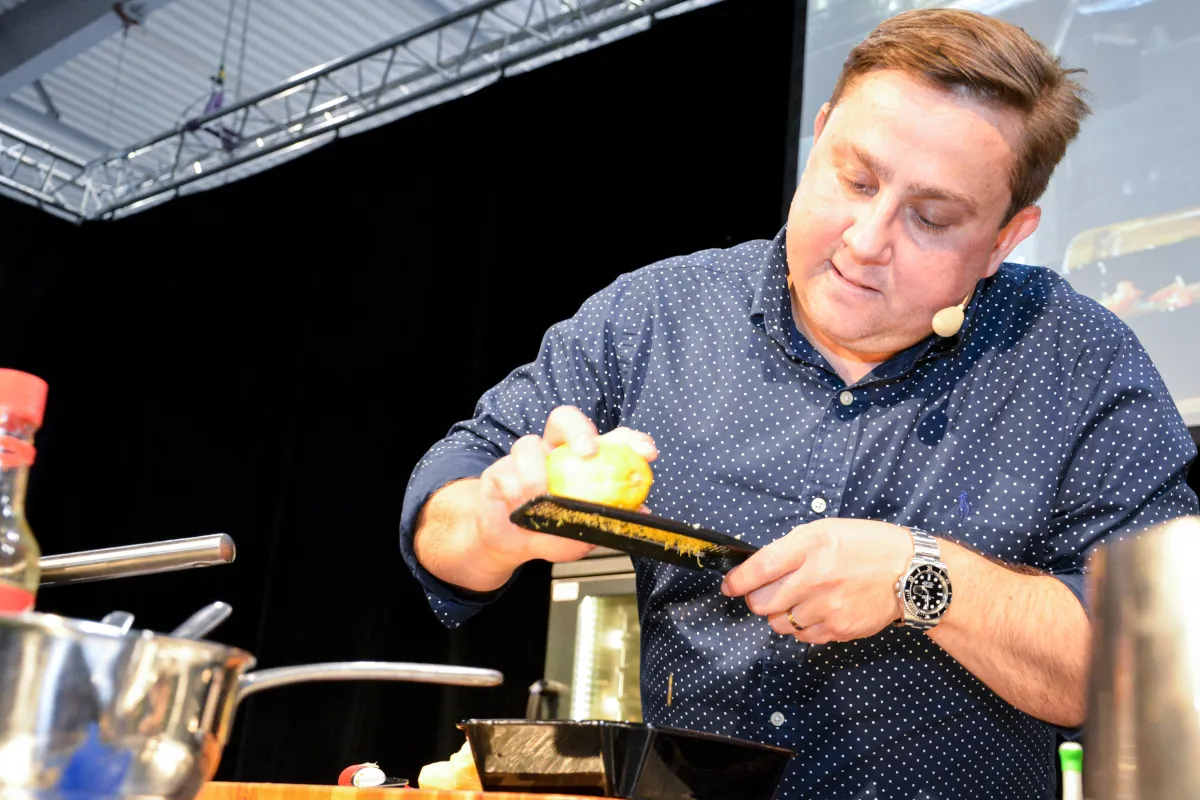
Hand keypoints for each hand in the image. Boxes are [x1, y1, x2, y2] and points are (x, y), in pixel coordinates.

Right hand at [474, 405, 657, 568]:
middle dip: (578, 429)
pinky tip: (518, 512)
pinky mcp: (498, 471)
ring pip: (528, 445)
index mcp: (579, 460)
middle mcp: (552, 452)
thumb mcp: (581, 533)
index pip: (607, 439)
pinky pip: (507, 475)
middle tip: (589, 451)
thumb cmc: (547, 532)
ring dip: (536, 478)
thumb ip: (605, 521)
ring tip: (540, 503)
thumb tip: (638, 513)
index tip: (647, 452)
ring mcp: (524, 458)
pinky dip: (515, 497)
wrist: (506, 545)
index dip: (629, 439)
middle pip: (564, 418)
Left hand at [720, 518, 912, 644]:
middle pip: (762, 603)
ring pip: (779, 624)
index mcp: (813, 546)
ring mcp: (829, 608)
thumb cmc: (866, 546)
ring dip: (779, 615)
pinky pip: (802, 637)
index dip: (738, 580)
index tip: (729, 586)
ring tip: (797, 601)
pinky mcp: (839, 630)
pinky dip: (800, 628)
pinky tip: (815, 612)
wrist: (911, 573)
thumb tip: (758, 569)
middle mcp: (818, 579)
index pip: (761, 567)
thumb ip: (792, 548)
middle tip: (767, 593)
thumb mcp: (826, 530)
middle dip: (756, 599)